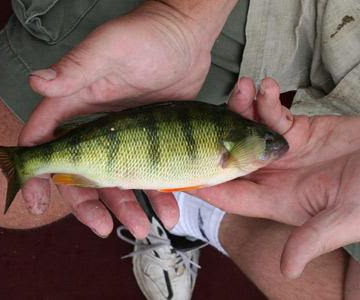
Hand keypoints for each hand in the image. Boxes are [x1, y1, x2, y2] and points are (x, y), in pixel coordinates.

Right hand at [18, 2, 216, 238]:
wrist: (187, 37)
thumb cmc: (147, 35)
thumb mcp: (110, 48)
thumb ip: (76, 68)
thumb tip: (37, 82)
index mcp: (74, 104)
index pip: (43, 143)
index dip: (35, 175)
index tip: (36, 204)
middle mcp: (95, 125)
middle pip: (81, 174)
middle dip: (88, 205)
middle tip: (102, 227)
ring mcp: (123, 136)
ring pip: (116, 181)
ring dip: (125, 207)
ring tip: (143, 227)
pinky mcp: (149, 141)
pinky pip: (148, 174)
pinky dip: (157, 195)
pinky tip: (170, 207)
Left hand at [189, 77, 359, 278]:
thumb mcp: (343, 219)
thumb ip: (312, 240)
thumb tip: (288, 269)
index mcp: (274, 201)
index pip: (229, 195)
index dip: (204, 183)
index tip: (180, 169)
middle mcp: (272, 176)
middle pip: (231, 157)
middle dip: (217, 136)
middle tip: (207, 116)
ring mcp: (282, 151)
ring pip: (248, 130)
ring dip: (242, 109)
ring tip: (242, 89)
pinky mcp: (297, 130)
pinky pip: (274, 113)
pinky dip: (268, 100)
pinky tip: (266, 87)